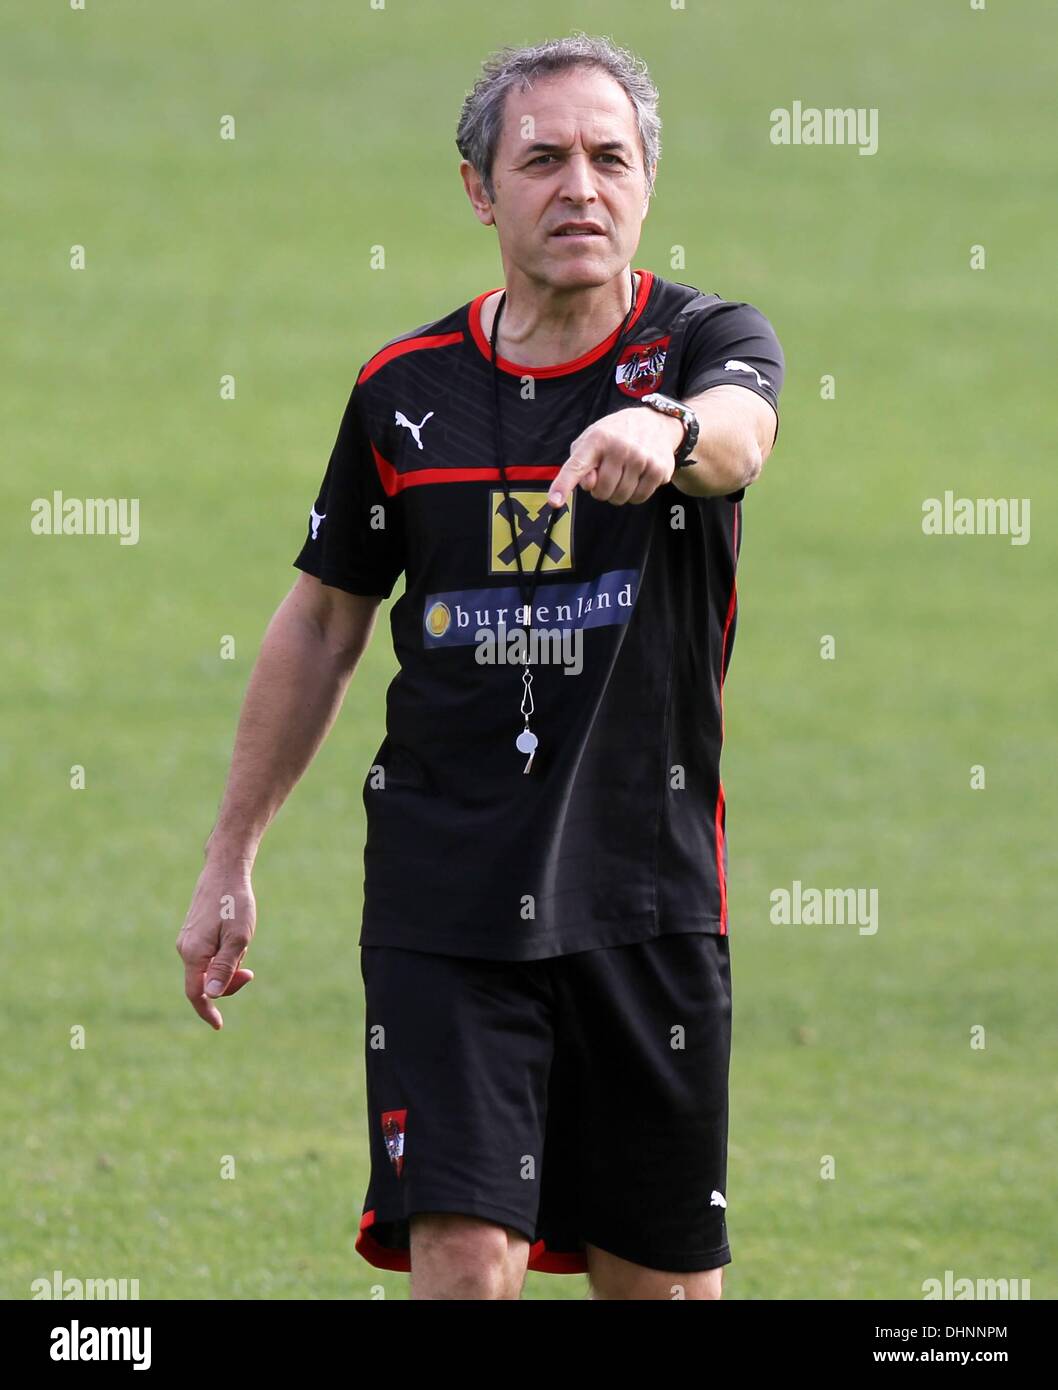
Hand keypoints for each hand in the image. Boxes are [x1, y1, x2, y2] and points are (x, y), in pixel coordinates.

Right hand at [176, 860, 255, 1028]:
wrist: (224, 871)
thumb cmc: (235, 903)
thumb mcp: (239, 938)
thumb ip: (225, 967)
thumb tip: (211, 995)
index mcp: (194, 953)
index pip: (196, 994)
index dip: (207, 1011)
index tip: (218, 1025)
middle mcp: (185, 949)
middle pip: (205, 983)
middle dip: (228, 983)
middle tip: (250, 971)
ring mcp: (187, 941)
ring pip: (209, 968)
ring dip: (228, 965)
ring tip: (242, 939)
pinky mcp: (193, 934)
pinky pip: (208, 955)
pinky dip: (224, 954)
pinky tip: (235, 934)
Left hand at [547, 406, 684, 508]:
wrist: (656, 422)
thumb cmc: (615, 435)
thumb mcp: (591, 441)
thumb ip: (580, 464)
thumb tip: (588, 484)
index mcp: (597, 439)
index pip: (576, 466)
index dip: (563, 485)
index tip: (554, 501)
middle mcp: (620, 447)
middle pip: (601, 492)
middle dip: (602, 489)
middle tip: (609, 473)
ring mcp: (641, 458)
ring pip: (620, 497)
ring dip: (618, 493)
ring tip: (624, 474)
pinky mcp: (659, 469)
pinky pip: (639, 498)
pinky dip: (635, 494)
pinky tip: (638, 477)